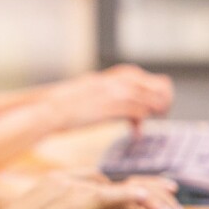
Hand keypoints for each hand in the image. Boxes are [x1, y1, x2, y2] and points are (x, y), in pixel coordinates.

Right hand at [0, 174, 181, 208]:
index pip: (103, 182)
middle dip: (150, 194)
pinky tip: (156, 205)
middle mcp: (69, 180)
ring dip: (152, 205)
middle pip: (118, 181)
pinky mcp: (79, 199)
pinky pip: (117, 195)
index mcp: (59, 183)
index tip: (153, 196)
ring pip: (122, 190)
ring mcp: (74, 187)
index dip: (129, 189)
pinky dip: (139, 197)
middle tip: (175, 208)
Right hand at [44, 65, 172, 131]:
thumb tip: (109, 103)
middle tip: (160, 111)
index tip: (151, 98)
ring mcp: (112, 94)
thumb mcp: (83, 93)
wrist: (48, 111)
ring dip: (154, 110)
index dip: (147, 85)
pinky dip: (140, 123)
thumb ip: (99, 94)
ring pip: (146, 98)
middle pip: (146, 83)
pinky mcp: (110, 109)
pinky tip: (136, 134)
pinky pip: (137, 112)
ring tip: (153, 121)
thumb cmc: (62, 106)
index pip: (136, 74)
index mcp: (104, 77)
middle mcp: (111, 82)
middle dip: (158, 96)